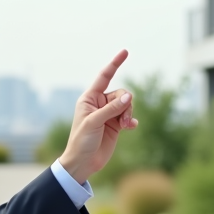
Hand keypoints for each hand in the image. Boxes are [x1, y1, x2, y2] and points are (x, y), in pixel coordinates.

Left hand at [59, 50, 136, 183]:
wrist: (83, 162)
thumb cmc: (82, 141)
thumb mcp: (95, 123)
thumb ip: (111, 109)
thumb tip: (128, 97)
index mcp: (89, 98)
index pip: (104, 76)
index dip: (115, 64)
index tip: (125, 52)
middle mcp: (99, 104)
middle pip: (121, 94)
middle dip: (126, 104)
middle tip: (123, 120)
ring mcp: (108, 114)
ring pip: (126, 105)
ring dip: (128, 114)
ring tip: (125, 126)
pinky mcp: (116, 125)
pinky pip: (129, 117)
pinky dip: (131, 121)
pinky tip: (131, 127)